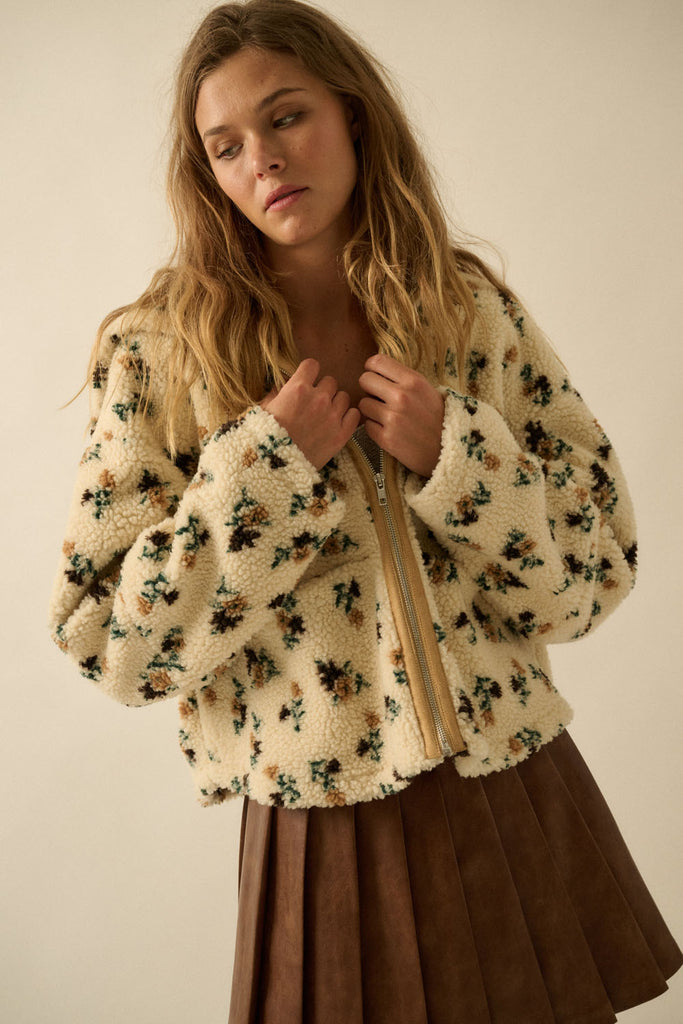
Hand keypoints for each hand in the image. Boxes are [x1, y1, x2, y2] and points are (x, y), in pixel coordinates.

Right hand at [259, 358, 360, 470]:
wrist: (276, 468)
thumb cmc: (266, 439)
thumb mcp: (263, 411)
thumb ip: (275, 394)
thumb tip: (281, 387)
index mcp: (297, 388)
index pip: (312, 365)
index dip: (309, 372)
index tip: (308, 380)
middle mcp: (318, 398)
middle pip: (331, 381)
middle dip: (323, 390)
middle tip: (315, 403)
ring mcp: (333, 416)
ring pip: (344, 397)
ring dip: (336, 403)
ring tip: (326, 415)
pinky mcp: (342, 434)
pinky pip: (355, 414)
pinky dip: (348, 417)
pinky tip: (338, 423)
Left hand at [358, 354, 444, 476]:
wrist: (447, 451)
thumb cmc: (437, 418)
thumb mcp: (427, 390)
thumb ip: (404, 379)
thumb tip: (376, 370)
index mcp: (413, 381)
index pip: (377, 361)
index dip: (372, 368)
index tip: (376, 376)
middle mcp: (401, 396)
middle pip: (364, 380)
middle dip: (369, 388)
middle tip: (379, 397)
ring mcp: (392, 418)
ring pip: (363, 404)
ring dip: (371, 410)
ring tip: (387, 416)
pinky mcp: (386, 438)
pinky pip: (367, 425)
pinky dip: (375, 428)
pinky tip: (389, 430)